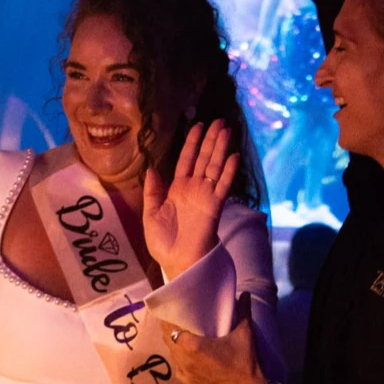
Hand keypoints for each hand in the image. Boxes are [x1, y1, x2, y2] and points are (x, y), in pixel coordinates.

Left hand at [142, 119, 237, 278]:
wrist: (176, 262)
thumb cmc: (163, 242)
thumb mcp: (150, 214)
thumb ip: (152, 191)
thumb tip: (151, 168)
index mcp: (177, 189)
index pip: (186, 160)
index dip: (191, 143)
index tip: (197, 126)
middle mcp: (193, 189)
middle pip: (203, 159)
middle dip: (210, 140)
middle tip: (219, 121)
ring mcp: (205, 196)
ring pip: (214, 167)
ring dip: (221, 149)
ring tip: (227, 130)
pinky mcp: (214, 206)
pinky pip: (222, 186)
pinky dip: (228, 172)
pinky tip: (233, 156)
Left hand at [149, 294, 268, 383]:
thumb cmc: (246, 363)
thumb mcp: (245, 334)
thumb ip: (243, 311)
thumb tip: (245, 293)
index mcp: (192, 346)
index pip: (169, 328)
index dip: (168, 319)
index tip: (172, 311)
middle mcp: (183, 360)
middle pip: (167, 340)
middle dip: (170, 329)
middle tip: (178, 320)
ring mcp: (185, 374)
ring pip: (172, 354)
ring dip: (175, 345)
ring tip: (183, 336)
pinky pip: (178, 368)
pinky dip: (180, 360)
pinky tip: (188, 356)